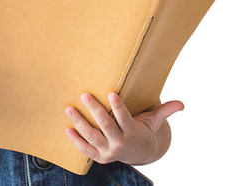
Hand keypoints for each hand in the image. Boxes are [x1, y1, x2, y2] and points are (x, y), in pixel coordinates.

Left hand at [64, 93, 183, 164]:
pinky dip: (75, 140)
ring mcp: (107, 151)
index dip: (118, 107)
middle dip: (94, 110)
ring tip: (69, 108)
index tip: (111, 92)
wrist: (136, 153)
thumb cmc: (143, 131)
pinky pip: (85, 150)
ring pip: (92, 137)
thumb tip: (181, 104)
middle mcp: (119, 143)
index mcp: (132, 132)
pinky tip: (67, 129)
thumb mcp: (154, 122)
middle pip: (105, 126)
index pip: (124, 119)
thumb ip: (165, 112)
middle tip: (84, 95)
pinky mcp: (98, 156)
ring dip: (79, 123)